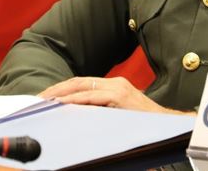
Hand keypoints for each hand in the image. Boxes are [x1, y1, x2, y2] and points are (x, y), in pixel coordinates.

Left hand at [38, 76, 188, 114]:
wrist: (168, 125)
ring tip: (45, 100)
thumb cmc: (144, 122)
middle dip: (57, 88)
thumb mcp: (121, 112)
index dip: (63, 87)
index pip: (83, 83)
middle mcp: (116, 83)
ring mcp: (118, 89)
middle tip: (39, 97)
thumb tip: (80, 113)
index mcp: (115, 85)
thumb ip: (104, 109)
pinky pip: (92, 98)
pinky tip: (62, 104)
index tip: (47, 95)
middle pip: (79, 82)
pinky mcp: (120, 98)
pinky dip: (75, 100)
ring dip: (62, 93)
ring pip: (83, 87)